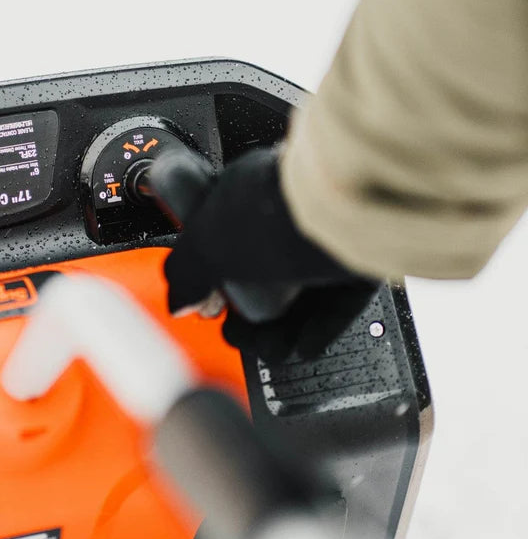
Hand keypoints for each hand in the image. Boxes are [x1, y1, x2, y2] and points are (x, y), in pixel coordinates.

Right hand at [161, 147, 380, 360]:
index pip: (222, 235)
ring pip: (299, 288)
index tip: (207, 301)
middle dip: (245, 309)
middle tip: (237, 329)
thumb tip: (178, 298)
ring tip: (268, 348)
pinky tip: (304, 344)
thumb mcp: (204, 247)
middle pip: (261, 268)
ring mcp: (325, 234)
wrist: (335, 216)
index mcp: (245, 191)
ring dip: (279, 327)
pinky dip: (318, 327)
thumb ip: (186, 275)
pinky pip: (337, 299)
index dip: (211, 274)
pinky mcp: (359, 258)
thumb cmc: (270, 214)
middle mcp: (286, 209)